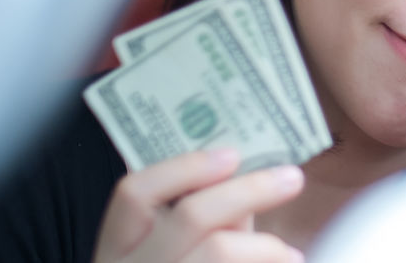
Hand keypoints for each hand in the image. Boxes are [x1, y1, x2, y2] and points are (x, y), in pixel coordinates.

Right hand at [93, 149, 305, 262]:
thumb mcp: (164, 259)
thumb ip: (200, 229)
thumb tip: (250, 191)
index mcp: (113, 254)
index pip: (133, 194)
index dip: (184, 167)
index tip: (232, 153)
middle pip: (191, 216)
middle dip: (250, 189)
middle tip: (292, 178)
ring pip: (219, 250)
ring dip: (267, 246)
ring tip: (291, 254)